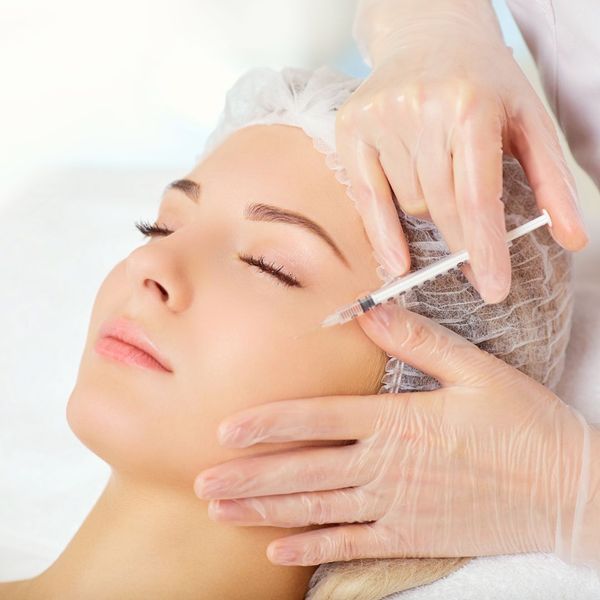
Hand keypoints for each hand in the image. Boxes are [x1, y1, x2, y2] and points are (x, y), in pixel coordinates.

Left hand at [194, 302, 598, 568]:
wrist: (568, 490)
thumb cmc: (522, 425)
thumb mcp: (476, 370)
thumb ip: (418, 340)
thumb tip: (369, 309)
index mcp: (397, 421)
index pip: (318, 420)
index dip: (269, 425)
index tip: (227, 430)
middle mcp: (386, 466)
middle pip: (304, 470)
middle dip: (248, 475)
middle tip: (202, 480)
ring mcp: (396, 507)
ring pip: (316, 509)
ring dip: (265, 511)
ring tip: (222, 511)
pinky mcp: (411, 538)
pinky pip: (351, 546)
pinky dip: (312, 548)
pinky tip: (277, 548)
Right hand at [336, 0, 587, 301]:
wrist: (428, 34)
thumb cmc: (483, 81)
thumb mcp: (528, 120)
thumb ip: (551, 180)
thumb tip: (571, 238)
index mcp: (472, 106)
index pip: (477, 196)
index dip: (485, 249)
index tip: (492, 289)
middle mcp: (421, 109)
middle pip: (440, 207)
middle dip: (461, 243)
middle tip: (475, 269)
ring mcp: (382, 118)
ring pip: (409, 203)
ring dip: (430, 217)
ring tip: (442, 195)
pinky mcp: (352, 127)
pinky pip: (366, 196)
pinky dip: (382, 232)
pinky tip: (396, 260)